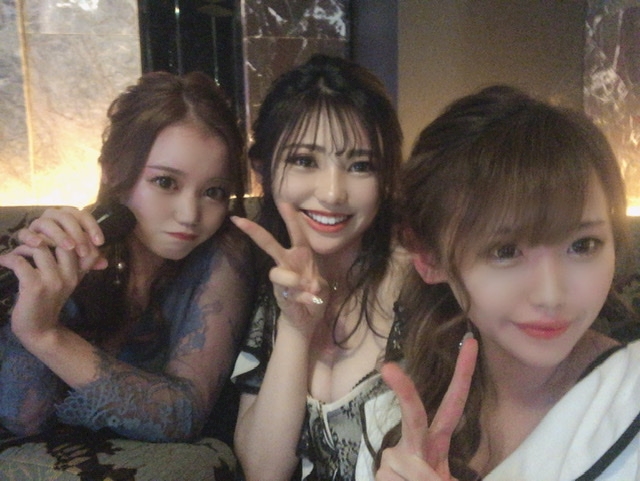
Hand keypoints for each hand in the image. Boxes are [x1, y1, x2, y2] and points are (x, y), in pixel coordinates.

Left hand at [0, 242, 103, 339]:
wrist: (40, 331)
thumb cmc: (50, 303)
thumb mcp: (68, 283)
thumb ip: (77, 266)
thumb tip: (96, 253)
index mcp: (78, 273)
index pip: (83, 244)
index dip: (69, 233)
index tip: (50, 233)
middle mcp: (69, 275)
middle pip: (62, 241)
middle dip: (43, 235)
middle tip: (29, 239)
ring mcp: (53, 280)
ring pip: (39, 247)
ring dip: (22, 246)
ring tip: (16, 252)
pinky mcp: (34, 286)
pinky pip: (20, 262)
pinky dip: (9, 258)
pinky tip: (4, 261)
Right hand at [16, 207, 106, 272]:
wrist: (36, 265)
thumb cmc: (61, 258)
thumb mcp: (78, 260)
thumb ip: (91, 259)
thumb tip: (104, 264)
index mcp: (69, 218)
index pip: (83, 216)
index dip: (92, 227)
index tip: (100, 242)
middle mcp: (53, 217)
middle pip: (66, 217)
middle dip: (78, 233)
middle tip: (84, 251)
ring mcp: (37, 224)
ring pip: (47, 222)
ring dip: (60, 234)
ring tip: (69, 248)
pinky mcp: (24, 234)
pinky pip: (25, 232)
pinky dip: (31, 237)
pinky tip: (39, 245)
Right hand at [231, 204, 327, 336]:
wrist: (309, 316)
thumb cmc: (314, 293)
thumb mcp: (321, 285)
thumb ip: (316, 284)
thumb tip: (310, 286)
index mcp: (301, 254)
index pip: (295, 232)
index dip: (290, 217)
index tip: (284, 201)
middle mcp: (287, 262)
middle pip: (268, 243)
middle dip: (254, 231)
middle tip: (239, 221)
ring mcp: (281, 279)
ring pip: (276, 272)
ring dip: (293, 280)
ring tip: (311, 289)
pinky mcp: (279, 295)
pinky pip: (288, 293)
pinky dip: (304, 298)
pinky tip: (311, 301)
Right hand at [376, 337, 477, 480]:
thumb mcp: (446, 479)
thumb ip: (445, 474)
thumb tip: (437, 474)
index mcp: (436, 439)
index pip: (453, 404)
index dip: (463, 374)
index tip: (471, 343)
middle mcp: (413, 442)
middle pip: (412, 413)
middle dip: (403, 390)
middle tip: (389, 368)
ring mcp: (393, 455)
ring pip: (413, 470)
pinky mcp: (380, 470)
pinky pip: (396, 480)